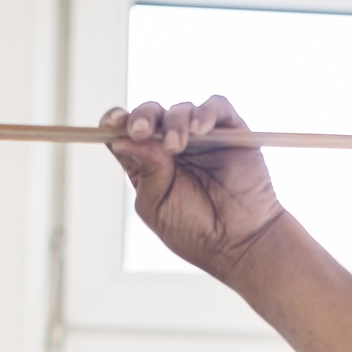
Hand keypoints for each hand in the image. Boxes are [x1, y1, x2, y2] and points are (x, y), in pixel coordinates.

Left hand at [102, 96, 286, 281]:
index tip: (112, 124)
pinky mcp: (231, 132)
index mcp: (150, 163)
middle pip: (152, 114)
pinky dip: (206, 112)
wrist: (240, 244)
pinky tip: (199, 130)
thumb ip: (144, 171)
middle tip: (141, 131)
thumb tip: (121, 139)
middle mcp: (173, 146)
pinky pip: (217, 107)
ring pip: (182, 109)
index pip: (126, 133)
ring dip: (174, 123)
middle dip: (143, 117)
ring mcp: (202, 137)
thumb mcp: (157, 206)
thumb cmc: (196, 232)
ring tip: (177, 146)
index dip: (116, 122)